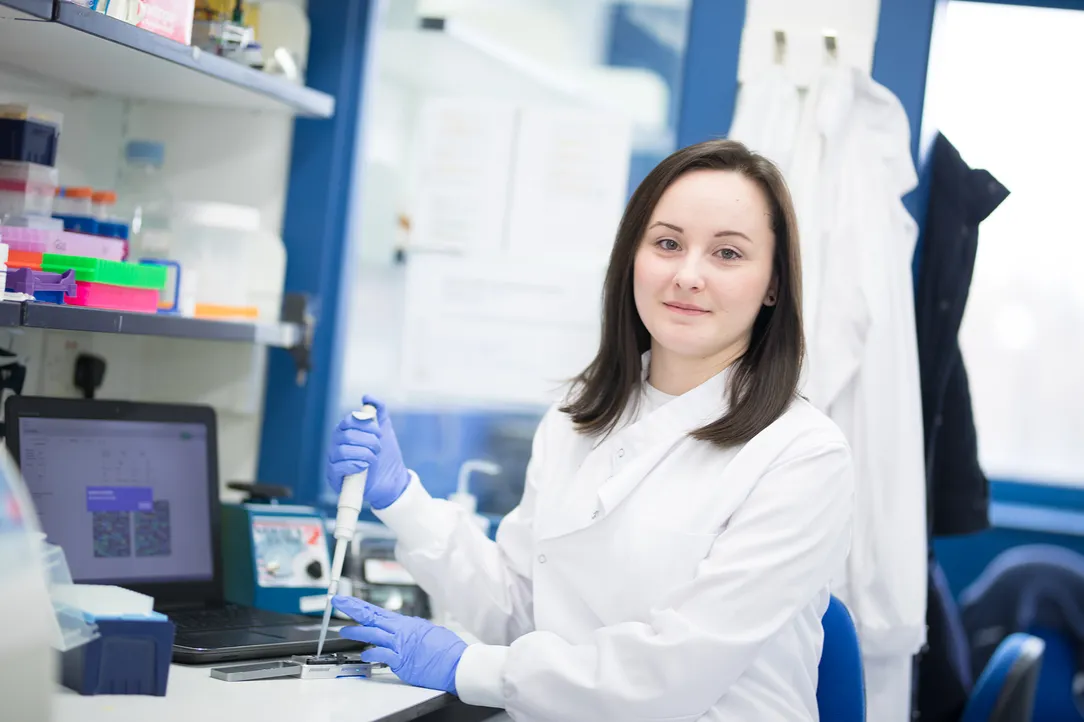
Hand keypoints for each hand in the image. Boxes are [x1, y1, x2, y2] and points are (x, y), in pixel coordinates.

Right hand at [326, 395, 409, 508]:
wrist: (392, 480)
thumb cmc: (385, 456)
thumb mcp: (385, 429)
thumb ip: (378, 411)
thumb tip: (367, 397)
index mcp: (346, 433)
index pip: (348, 421)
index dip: (364, 425)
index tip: (378, 431)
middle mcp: (336, 445)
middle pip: (345, 435)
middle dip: (367, 440)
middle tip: (379, 446)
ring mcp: (334, 462)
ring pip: (342, 451)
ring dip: (364, 453)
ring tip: (374, 458)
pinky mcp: (334, 478)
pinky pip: (337, 467)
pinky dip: (354, 465)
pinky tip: (364, 466)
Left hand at [333, 595, 467, 694]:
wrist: (457, 663)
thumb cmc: (447, 649)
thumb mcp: (429, 632)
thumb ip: (414, 630)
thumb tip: (408, 630)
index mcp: (407, 624)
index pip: (378, 612)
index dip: (360, 606)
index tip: (346, 601)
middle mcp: (401, 631)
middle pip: (372, 617)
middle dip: (352, 609)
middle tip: (338, 601)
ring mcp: (400, 645)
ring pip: (373, 633)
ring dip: (356, 632)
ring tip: (343, 630)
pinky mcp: (401, 660)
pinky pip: (381, 654)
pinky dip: (370, 653)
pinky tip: (363, 653)